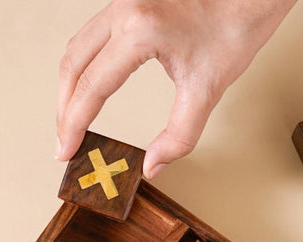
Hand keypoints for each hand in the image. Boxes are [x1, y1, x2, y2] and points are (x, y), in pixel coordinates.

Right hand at [56, 0, 297, 177]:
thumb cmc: (237, 25)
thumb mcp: (209, 89)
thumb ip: (179, 134)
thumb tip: (152, 165)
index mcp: (140, 30)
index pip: (91, 87)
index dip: (73, 125)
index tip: (66, 152)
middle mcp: (124, 9)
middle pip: (73, 65)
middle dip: (65, 109)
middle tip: (65, 143)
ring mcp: (124, 0)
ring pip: (78, 47)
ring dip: (70, 87)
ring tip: (72, 121)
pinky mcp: (129, 1)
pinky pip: (92, 36)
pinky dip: (83, 67)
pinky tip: (87, 89)